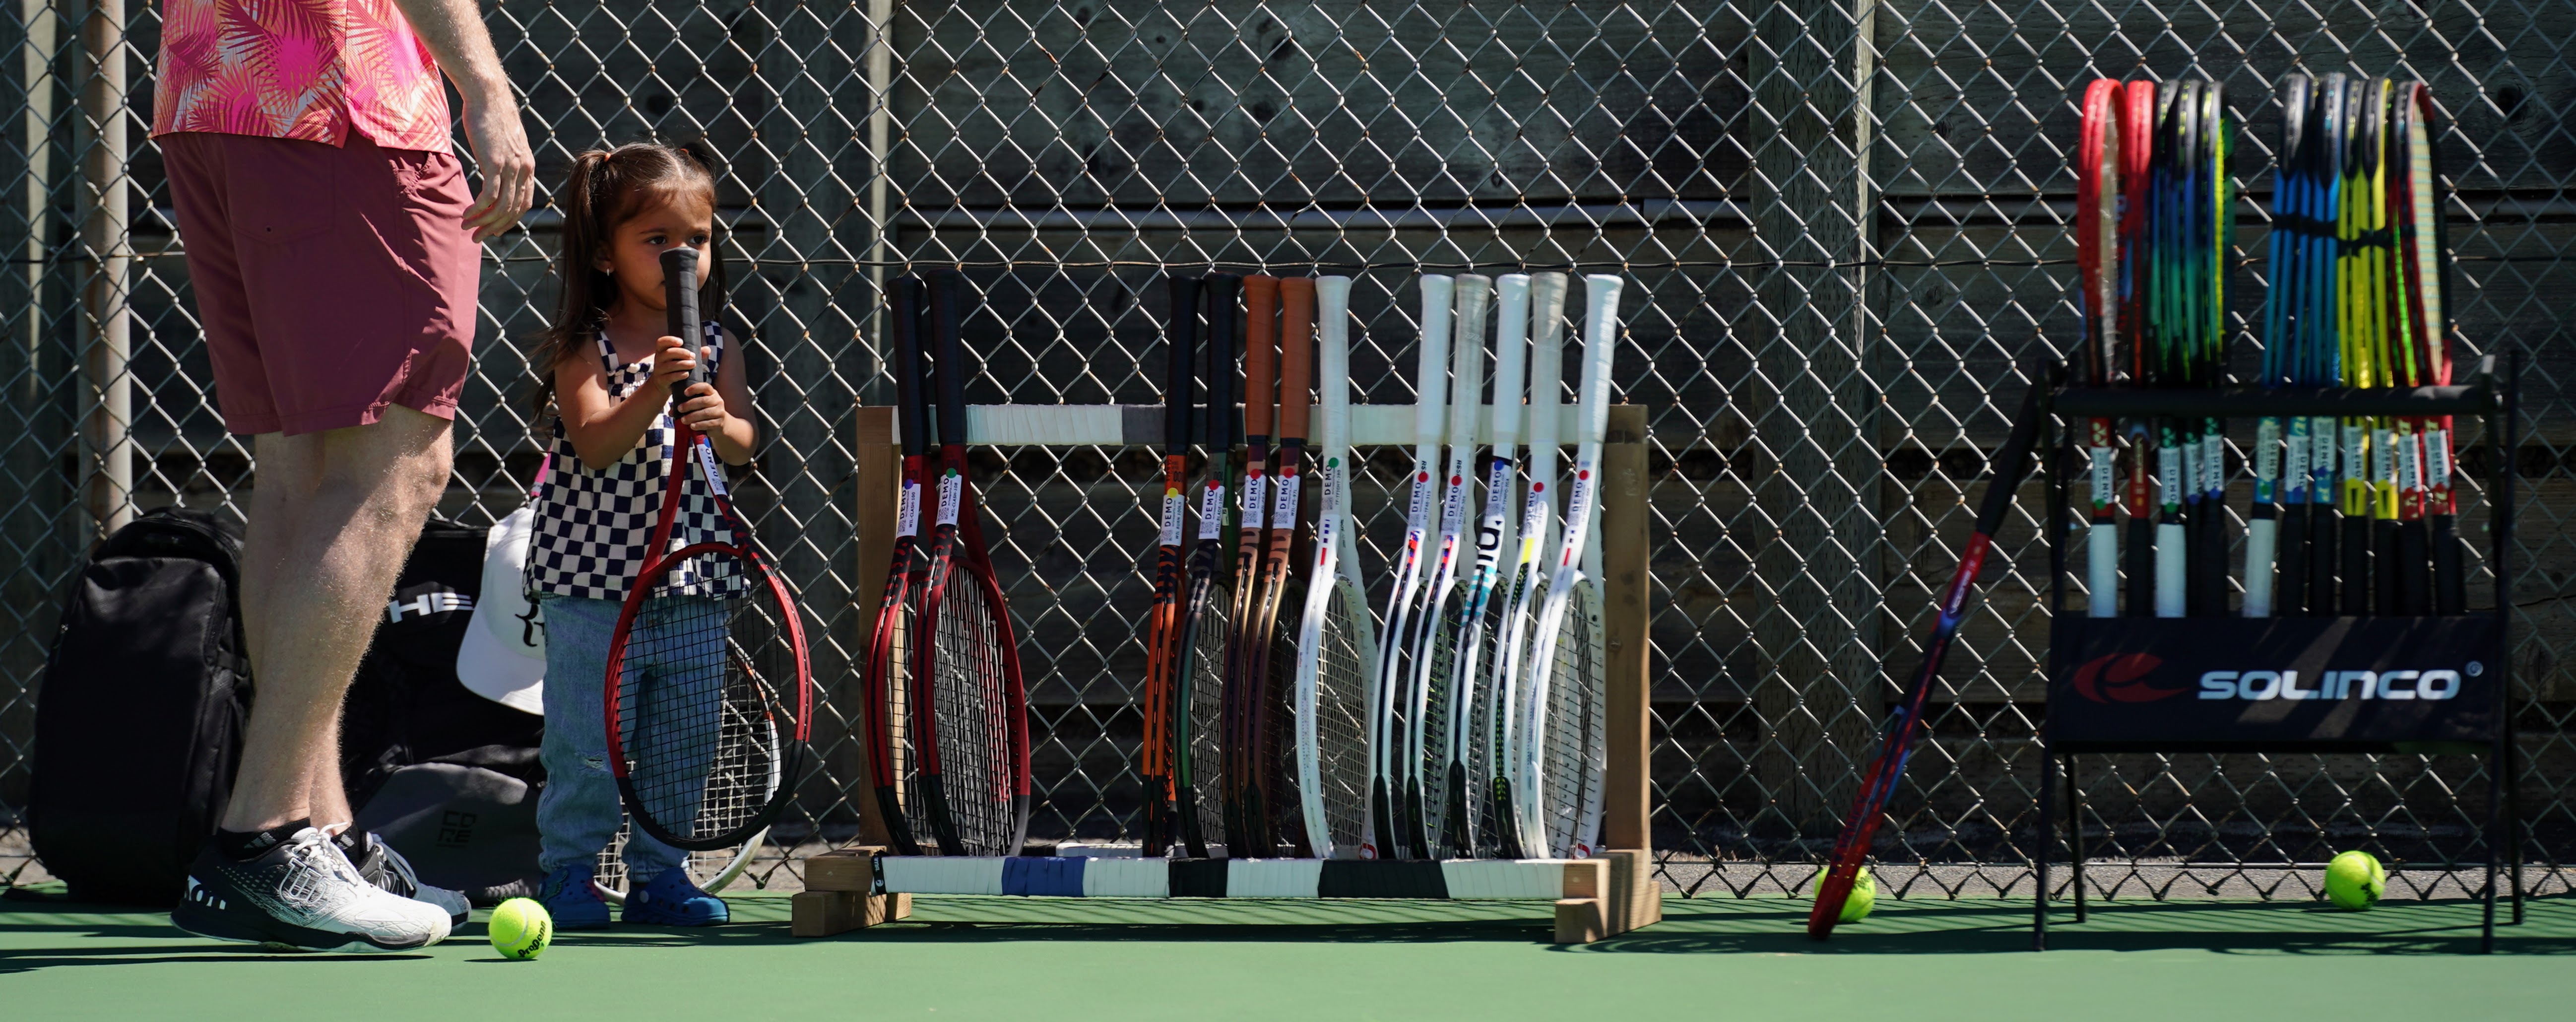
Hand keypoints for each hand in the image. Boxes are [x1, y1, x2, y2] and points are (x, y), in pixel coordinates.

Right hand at [459, 95, 533, 240]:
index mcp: (528, 167)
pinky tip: (467, 214)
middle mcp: (524, 169)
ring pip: (502, 207)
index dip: (509, 220)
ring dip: (484, 222)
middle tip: (477, 237)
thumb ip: (504, 159)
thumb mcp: (503, 143)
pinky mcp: (496, 163)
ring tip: (467, 228)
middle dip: (495, 227)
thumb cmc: (491, 116)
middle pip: (513, 210)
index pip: (524, 203)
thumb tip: (494, 169)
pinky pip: (489, 196)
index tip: (494, 228)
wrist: (488, 95)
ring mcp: (511, 167)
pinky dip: (478, 210)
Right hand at [649, 334, 698, 388]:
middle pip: (668, 353)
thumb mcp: (682, 359)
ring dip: (683, 364)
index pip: (662, 342)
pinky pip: (669, 377)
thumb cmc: (675, 368)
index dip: (670, 340)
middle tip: (693, 356)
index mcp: (662, 351)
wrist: (662, 384)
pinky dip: (679, 375)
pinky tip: (687, 374)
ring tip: (693, 364)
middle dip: (682, 353)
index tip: (682, 342)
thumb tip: (708, 349)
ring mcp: (659, 370)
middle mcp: (658, 359)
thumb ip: (694, 353)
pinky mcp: (661, 381)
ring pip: (669, 366)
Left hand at [675, 382, 727, 433]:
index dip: (695, 388)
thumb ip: (686, 405)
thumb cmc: (706, 412)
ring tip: (684, 420)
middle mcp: (717, 400)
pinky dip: (698, 425)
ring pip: (705, 413)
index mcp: (712, 393)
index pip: (705, 386)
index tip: (685, 393)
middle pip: (703, 401)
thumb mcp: (699, 405)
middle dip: (689, 405)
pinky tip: (692, 426)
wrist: (720, 424)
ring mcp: (720, 411)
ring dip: (692, 417)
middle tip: (680, 409)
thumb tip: (671, 411)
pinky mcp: (720, 422)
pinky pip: (708, 423)